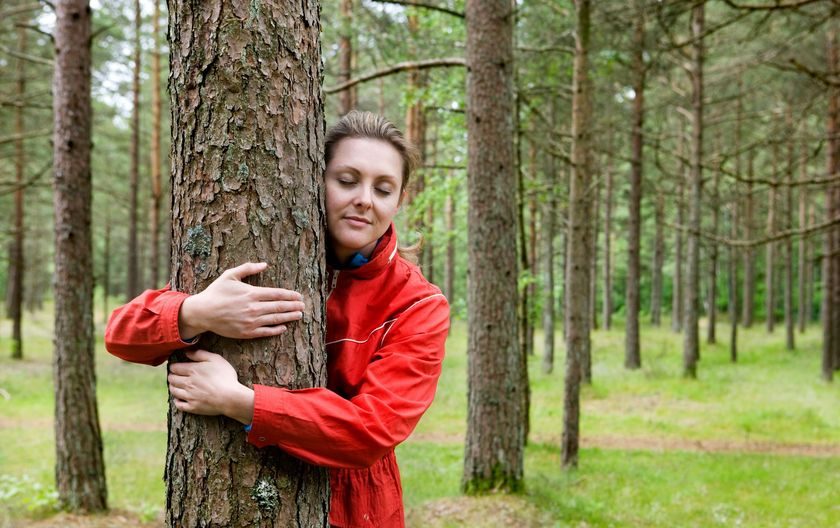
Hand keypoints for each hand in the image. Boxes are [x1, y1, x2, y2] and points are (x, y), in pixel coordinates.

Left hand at [168, 350, 253, 423]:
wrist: (230, 397)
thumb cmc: (225, 376)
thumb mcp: (216, 359)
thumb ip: (201, 354)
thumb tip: (187, 352)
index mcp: (192, 370)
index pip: (175, 368)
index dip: (173, 367)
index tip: (174, 367)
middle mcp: (187, 383)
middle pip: (172, 379)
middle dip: (171, 376)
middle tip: (173, 375)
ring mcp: (189, 396)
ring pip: (174, 391)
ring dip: (172, 387)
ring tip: (174, 385)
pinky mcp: (192, 407)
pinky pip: (179, 405)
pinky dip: (176, 401)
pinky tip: (178, 399)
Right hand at [178, 262, 304, 339]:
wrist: (203, 313)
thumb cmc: (216, 292)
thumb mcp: (230, 275)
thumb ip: (248, 268)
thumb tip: (264, 264)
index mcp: (251, 293)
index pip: (277, 294)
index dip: (290, 295)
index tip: (299, 296)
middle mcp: (254, 308)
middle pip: (280, 307)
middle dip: (294, 306)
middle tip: (303, 305)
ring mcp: (251, 321)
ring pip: (276, 319)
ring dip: (289, 317)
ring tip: (299, 315)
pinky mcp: (247, 333)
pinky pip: (266, 332)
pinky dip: (276, 330)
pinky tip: (284, 327)